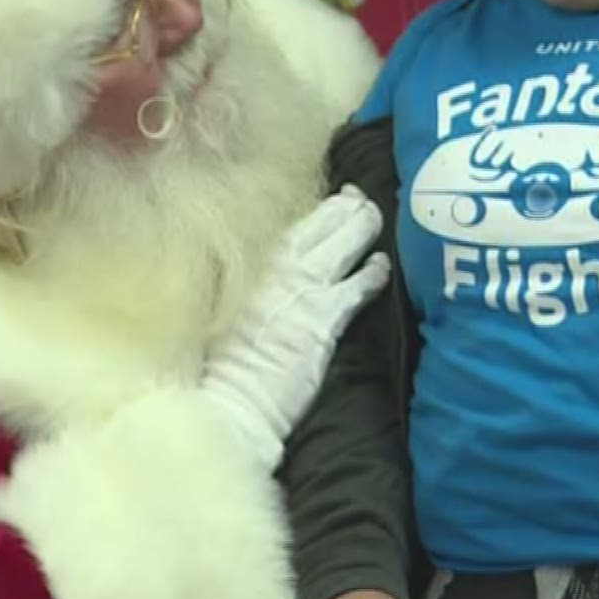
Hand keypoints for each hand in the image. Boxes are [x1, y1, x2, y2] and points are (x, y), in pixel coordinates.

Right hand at [202, 185, 390, 469]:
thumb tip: (260, 267)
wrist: (229, 401)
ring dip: (364, 226)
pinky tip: (382, 265)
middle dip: (346, 207)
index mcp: (249, 259)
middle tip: (359, 200)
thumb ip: (243, 278)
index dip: (318, 206)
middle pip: (322, 221)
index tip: (333, 197)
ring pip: (346, 241)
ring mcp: (306, 287)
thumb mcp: (218, 306)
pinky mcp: (327, 316)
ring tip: (374, 219)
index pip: (292, 221)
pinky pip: (360, 284)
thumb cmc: (216, 363)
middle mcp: (278, 265)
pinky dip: (374, 271)